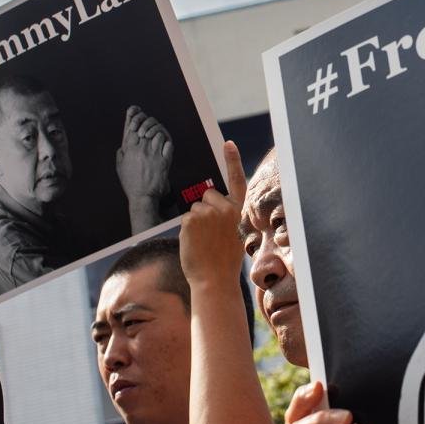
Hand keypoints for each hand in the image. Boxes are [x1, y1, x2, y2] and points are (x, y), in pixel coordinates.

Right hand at [116, 106, 172, 202]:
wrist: (143, 196)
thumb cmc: (131, 183)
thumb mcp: (120, 166)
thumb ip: (122, 152)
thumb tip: (124, 144)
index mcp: (129, 149)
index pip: (132, 127)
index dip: (134, 117)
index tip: (135, 110)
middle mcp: (141, 150)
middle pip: (145, 127)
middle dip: (146, 122)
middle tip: (147, 123)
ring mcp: (154, 154)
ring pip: (158, 133)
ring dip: (157, 132)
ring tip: (156, 136)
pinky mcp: (165, 161)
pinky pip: (168, 143)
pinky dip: (166, 141)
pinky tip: (164, 143)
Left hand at [179, 142, 247, 289]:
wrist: (215, 280)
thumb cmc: (224, 261)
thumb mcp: (233, 234)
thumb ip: (226, 217)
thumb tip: (209, 204)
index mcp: (239, 211)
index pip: (237, 180)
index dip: (233, 160)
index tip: (227, 143)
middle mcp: (226, 208)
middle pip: (207, 195)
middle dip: (205, 208)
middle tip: (210, 233)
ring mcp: (208, 212)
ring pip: (194, 208)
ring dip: (195, 222)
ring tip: (203, 241)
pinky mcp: (192, 219)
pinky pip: (185, 218)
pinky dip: (186, 230)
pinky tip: (195, 243)